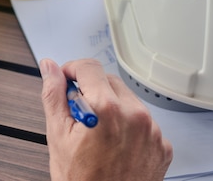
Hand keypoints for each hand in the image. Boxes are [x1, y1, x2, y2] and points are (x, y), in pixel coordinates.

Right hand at [40, 58, 172, 180]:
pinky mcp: (162, 145)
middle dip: (91, 91)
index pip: (88, 67)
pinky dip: (129, 127)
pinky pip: (144, 122)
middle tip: (79, 115)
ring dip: (112, 108)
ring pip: (128, 100)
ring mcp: (152, 131)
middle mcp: (135, 116)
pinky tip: (115, 145)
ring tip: (98, 135)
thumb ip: (54, 95)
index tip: (66, 80)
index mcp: (106, 109)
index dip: (72, 71)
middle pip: (109, 81)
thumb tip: (49, 68)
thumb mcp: (57, 136)